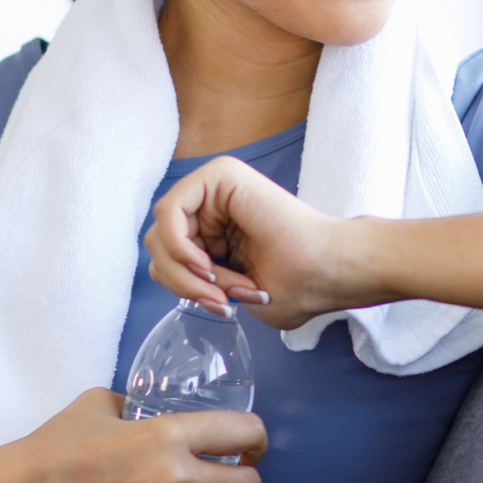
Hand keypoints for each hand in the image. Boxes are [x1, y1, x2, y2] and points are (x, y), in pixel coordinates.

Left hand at [144, 155, 369, 328]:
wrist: (326, 271)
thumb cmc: (293, 285)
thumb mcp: (226, 289)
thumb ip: (191, 275)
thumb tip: (159, 267)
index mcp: (214, 230)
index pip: (165, 258)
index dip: (183, 288)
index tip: (220, 307)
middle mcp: (211, 205)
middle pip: (157, 245)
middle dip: (182, 282)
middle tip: (219, 300)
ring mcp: (215, 186)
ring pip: (160, 232)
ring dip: (185, 271)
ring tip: (223, 285)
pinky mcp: (220, 175)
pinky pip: (169, 210)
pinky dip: (178, 244)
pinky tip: (205, 263)